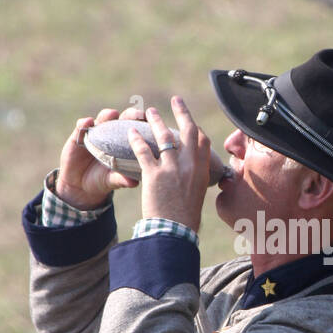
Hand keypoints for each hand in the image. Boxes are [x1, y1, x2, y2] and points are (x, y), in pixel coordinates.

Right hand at [55, 107, 141, 210]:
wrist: (79, 186)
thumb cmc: (101, 180)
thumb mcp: (111, 180)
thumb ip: (121, 179)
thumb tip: (134, 183)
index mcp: (123, 143)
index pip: (136, 129)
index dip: (144, 124)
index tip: (152, 123)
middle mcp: (111, 134)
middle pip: (122, 119)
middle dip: (131, 114)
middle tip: (137, 114)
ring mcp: (94, 132)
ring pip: (102, 118)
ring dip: (108, 115)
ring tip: (112, 114)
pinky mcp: (78, 136)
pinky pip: (81, 126)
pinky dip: (84, 123)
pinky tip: (87, 122)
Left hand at [129, 96, 210, 233]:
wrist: (175, 232)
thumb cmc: (185, 220)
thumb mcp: (196, 197)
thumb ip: (193, 184)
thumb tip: (191, 181)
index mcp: (201, 171)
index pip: (202, 141)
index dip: (196, 128)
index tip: (190, 121)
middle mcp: (189, 165)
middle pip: (187, 130)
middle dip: (182, 112)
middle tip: (176, 100)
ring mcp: (172, 168)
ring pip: (164, 136)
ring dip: (155, 120)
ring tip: (147, 111)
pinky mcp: (154, 174)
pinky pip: (143, 151)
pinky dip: (135, 139)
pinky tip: (130, 132)